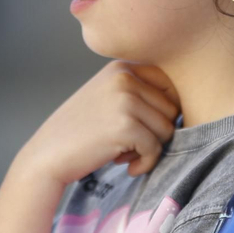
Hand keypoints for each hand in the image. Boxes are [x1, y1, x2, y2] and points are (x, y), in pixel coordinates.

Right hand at [17, 62, 181, 185]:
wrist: (47, 155)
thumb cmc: (80, 132)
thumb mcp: (106, 98)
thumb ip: (138, 92)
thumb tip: (186, 104)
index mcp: (122, 66)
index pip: (170, 84)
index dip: (165, 110)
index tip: (146, 126)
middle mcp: (125, 77)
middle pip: (172, 108)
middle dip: (156, 131)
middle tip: (130, 144)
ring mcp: (126, 100)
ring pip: (167, 129)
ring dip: (151, 148)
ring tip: (126, 153)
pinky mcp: (126, 125)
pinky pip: (156, 148)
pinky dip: (146, 163)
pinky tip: (126, 166)